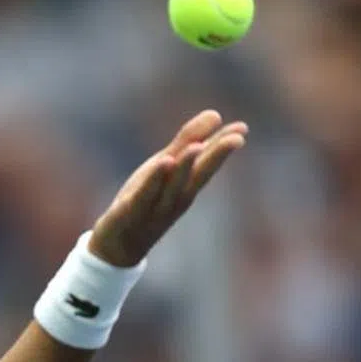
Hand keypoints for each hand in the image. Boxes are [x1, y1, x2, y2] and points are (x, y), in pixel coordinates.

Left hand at [89, 110, 247, 266]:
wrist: (118, 246)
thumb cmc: (146, 201)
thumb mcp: (164, 168)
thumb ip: (186, 142)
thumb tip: (215, 115)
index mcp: (185, 187)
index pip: (207, 165)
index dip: (223, 147)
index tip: (243, 129)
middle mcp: (175, 199)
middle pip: (197, 176)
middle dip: (215, 157)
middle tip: (237, 138)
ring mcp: (154, 209)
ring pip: (172, 187)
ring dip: (185, 168)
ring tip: (196, 147)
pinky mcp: (129, 213)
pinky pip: (143, 197)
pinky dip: (154, 182)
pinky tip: (164, 163)